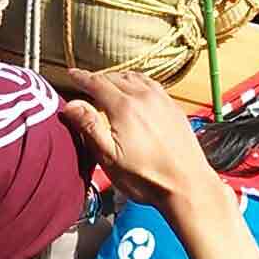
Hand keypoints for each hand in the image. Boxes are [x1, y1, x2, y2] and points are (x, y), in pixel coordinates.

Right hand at [59, 68, 219, 213]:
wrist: (187, 185)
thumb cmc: (147, 177)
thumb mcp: (109, 157)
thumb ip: (89, 127)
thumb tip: (71, 105)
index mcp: (124, 107)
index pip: (96, 83)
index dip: (81, 77)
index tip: (71, 74)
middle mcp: (143, 97)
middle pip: (114, 77)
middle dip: (98, 78)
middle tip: (86, 83)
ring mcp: (162, 100)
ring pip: (134, 77)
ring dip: (118, 78)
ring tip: (108, 84)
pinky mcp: (174, 107)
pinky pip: (152, 84)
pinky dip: (137, 82)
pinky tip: (136, 91)